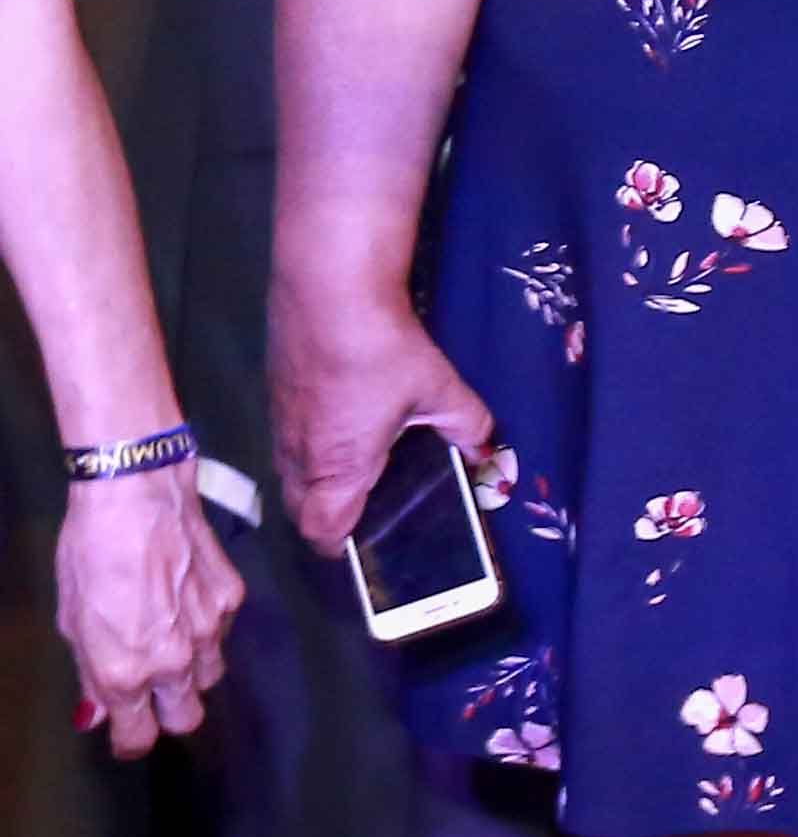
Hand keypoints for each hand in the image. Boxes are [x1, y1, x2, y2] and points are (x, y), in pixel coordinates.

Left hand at [55, 473, 236, 756]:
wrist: (136, 495)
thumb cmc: (89, 551)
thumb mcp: (72, 618)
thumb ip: (89, 672)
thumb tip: (96, 712)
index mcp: (125, 671)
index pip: (139, 736)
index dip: (129, 741)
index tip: (124, 734)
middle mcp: (173, 661)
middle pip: (187, 720)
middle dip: (167, 715)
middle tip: (150, 696)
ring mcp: (209, 631)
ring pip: (209, 679)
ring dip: (190, 674)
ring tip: (168, 643)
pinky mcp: (232, 601)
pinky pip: (222, 635)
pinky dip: (205, 631)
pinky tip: (183, 603)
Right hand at [273, 299, 492, 556]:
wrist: (327, 290)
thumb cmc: (381, 349)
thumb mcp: (441, 390)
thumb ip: (466, 426)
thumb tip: (483, 447)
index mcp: (336, 467)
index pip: (321, 531)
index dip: (340, 546)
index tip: (365, 541)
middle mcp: (297, 453)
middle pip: (300, 507)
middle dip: (328, 514)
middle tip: (369, 504)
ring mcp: (279, 422)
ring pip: (291, 471)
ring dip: (318, 477)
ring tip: (361, 464)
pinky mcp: (275, 393)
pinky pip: (287, 438)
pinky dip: (309, 443)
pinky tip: (343, 420)